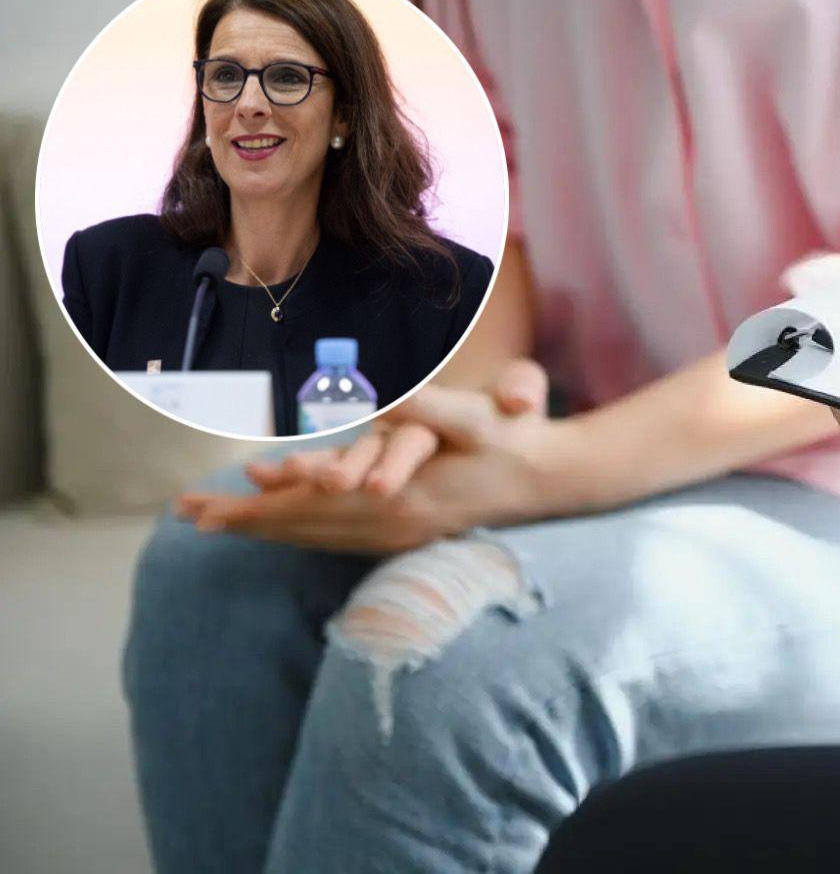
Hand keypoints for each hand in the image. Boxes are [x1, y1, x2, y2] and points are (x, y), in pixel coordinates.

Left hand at [176, 360, 571, 552]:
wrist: (551, 478)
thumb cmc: (514, 439)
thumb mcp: (474, 418)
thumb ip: (429, 408)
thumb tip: (384, 400)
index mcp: (400, 500)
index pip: (312, 508)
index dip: (259, 506)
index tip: (211, 509)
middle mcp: (392, 525)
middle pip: (306, 528)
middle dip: (247, 522)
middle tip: (188, 517)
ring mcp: (401, 534)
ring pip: (320, 536)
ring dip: (269, 529)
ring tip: (218, 524)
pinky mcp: (408, 532)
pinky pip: (340, 538)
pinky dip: (303, 533)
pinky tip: (285, 528)